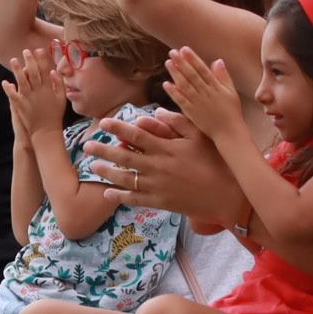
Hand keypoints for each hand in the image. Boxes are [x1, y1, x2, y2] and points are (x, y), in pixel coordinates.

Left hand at [7, 36, 67, 127]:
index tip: (38, 50)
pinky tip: (4, 82)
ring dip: (17, 71)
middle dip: (29, 61)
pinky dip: (9, 89)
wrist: (46, 132)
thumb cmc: (55, 115)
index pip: (45, 71)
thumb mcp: (62, 99)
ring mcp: (29, 99)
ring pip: (22, 82)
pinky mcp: (21, 106)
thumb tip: (53, 71)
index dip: (41, 60)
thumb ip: (59, 84)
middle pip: (33, 73)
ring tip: (13, 61)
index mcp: (48, 89)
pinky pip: (13, 96)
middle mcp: (38, 92)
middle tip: (25, 51)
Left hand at [100, 111, 241, 216]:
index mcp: (166, 148)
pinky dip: (120, 196)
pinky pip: (135, 199)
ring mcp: (157, 187)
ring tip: (93, 165)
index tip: (104, 122)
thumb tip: (157, 111)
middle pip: (124, 156)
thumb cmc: (215, 161)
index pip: (136, 135)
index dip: (118, 127)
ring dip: (106, 172)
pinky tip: (108, 192)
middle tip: (87, 144)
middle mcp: (158, 167)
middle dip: (103, 149)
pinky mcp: (160, 202)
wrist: (226, 195)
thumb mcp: (200, 136)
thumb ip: (178, 122)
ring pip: (125, 179)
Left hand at [160, 44, 250, 142]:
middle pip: (192, 75)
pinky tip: (166, 84)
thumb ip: (224, 76)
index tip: (184, 49)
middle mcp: (206, 93)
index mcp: (216, 87)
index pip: (202, 70)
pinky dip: (174, 93)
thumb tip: (218, 60)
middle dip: (182, 63)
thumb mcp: (231, 92)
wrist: (229, 132)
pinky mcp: (192, 113)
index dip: (193, 59)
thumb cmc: (232, 112)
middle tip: (172, 52)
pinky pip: (182, 101)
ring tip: (168, 63)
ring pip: (185, 86)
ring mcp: (198, 103)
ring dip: (176, 74)